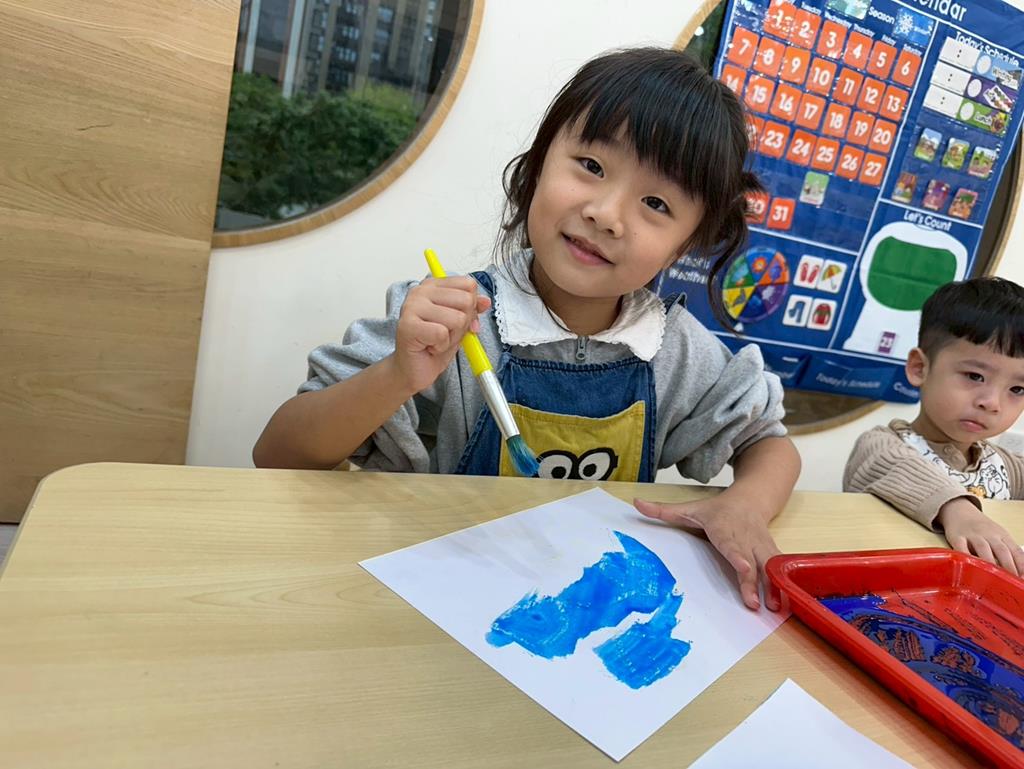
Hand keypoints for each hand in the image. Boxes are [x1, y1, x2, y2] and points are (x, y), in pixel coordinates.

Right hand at [393, 276, 490, 392]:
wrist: (413, 370)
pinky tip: (430, 347)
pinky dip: (441, 346)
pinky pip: (442, 334)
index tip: (460, 321)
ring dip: (452, 337)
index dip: (471, 307)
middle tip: (446, 334)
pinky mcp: (408, 325)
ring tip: (437, 341)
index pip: (468, 284)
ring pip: (457, 318)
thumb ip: (471, 310)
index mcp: (432, 286)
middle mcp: (420, 291)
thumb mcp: (459, 325)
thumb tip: (485, 301)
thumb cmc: (433, 346)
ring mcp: (411, 307)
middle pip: (466, 300)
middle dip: (463, 324)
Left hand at [633, 495, 780, 610]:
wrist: (751, 498)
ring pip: (770, 567)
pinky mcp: (773, 553)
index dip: (739, 556)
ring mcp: (761, 546)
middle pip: (753, 561)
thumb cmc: (717, 509)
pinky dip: (784, 584)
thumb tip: (635, 503)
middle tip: (756, 603)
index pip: (732, 544)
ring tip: (775, 608)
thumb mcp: (690, 508)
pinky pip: (780, 569)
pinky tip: (787, 603)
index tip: (744, 567)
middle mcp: (745, 538)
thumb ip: (663, 510)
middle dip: (756, 581)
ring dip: (774, 587)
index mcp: (724, 528)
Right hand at [937, 497, 1023, 575]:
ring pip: (983, 548)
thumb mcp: (998, 535)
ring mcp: (973, 535)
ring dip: (989, 563)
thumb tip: (1018, 572)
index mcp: (1002, 535)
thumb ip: (1007, 551)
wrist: (959, 510)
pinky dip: (966, 556)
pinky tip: (970, 566)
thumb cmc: (981, 528)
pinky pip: (961, 547)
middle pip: (1001, 550)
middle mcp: (989, 534)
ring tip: (993, 578)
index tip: (1022, 578)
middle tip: (1010, 581)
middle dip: (1007, 567)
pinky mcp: (957, 536)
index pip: (1016, 550)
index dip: (1021, 565)